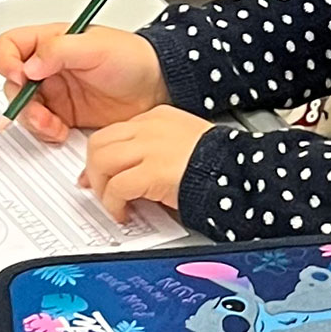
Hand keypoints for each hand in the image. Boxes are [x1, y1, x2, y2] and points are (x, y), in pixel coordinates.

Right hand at [0, 23, 169, 141]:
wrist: (158, 88)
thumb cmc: (134, 58)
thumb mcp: (97, 47)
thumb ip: (59, 51)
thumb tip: (29, 65)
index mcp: (51, 42)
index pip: (10, 46)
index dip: (7, 61)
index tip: (21, 77)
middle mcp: (48, 67)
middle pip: (12, 82)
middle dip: (21, 100)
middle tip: (39, 110)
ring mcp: (56, 93)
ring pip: (24, 108)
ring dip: (32, 120)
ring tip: (53, 125)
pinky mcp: (64, 115)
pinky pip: (41, 126)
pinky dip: (45, 132)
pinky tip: (61, 131)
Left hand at [79, 105, 211, 221]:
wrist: (237, 171)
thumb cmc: (219, 163)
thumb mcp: (185, 144)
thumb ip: (156, 151)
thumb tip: (132, 171)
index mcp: (158, 117)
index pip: (115, 131)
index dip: (101, 156)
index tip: (97, 174)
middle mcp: (150, 128)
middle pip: (99, 143)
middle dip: (92, 170)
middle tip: (95, 189)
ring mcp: (150, 147)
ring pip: (101, 162)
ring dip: (101, 188)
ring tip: (112, 204)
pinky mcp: (152, 171)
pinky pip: (116, 187)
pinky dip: (113, 204)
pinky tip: (123, 213)